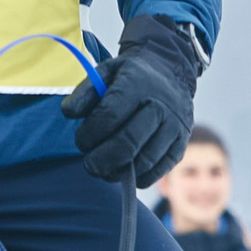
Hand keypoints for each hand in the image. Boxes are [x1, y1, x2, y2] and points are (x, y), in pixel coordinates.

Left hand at [59, 15, 202, 183]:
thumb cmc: (129, 77)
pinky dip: (139, 178)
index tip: (81, 141)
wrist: (170, 72)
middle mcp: (160, 105)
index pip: (110, 115)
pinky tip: (125, 172)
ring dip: (119, 172)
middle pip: (128, 143)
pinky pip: (159, 170)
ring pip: (144, 160)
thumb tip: (69, 113)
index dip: (90, 134)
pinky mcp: (182, 143)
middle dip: (102, 160)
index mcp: (137, 83)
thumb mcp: (105, 72)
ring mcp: (175, 126)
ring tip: (104, 170)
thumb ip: (84, 92)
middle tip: (89, 165)